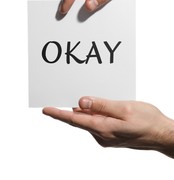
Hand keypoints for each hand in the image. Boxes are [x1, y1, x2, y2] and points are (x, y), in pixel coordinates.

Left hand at [43, 97, 173, 157]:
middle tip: (67, 93)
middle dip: (73, 108)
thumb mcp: (125, 109)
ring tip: (87, 96)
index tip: (46, 109)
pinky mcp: (111, 134)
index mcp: (104, 128)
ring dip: (87, 109)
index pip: (75, 120)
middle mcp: (102, 135)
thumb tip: (81, 102)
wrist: (162, 135)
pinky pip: (97, 121)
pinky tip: (100, 104)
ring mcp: (107, 136)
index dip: (59, 114)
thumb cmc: (147, 121)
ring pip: (90, 119)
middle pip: (81, 119)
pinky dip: (95, 112)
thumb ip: (102, 105)